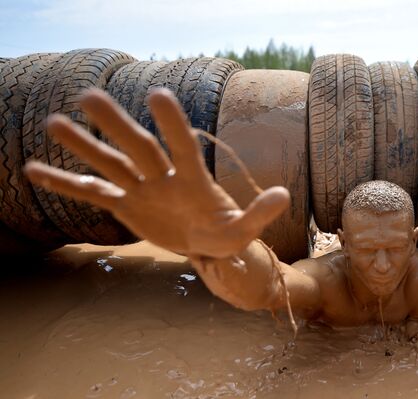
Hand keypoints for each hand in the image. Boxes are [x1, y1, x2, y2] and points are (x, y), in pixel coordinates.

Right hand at [24, 88, 290, 257]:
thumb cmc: (225, 234)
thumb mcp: (243, 230)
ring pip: (111, 163)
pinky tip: (35, 168)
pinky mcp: (125, 205)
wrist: (206, 245)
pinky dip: (66, 183)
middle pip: (138, 147)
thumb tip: (283, 194)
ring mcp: (141, 189)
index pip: (181, 146)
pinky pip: (92, 192)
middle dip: (116, 125)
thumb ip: (258, 214)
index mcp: (192, 178)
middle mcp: (163, 176)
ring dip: (85, 146)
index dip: (171, 124)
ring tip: (55, 122)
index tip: (158, 94)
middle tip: (89, 96)